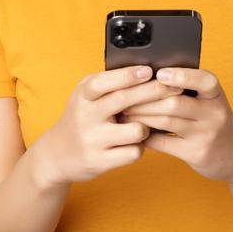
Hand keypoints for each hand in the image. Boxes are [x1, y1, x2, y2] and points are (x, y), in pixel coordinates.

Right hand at [29, 65, 183, 187]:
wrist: (57, 154)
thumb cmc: (82, 118)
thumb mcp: (85, 96)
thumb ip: (108, 84)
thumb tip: (147, 70)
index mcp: (83, 96)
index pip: (104, 82)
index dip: (127, 76)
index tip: (149, 70)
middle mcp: (85, 116)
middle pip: (124, 101)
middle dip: (152, 92)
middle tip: (175, 87)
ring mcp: (92, 140)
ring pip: (135, 130)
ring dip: (146, 127)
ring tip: (142, 126)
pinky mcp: (100, 161)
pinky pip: (134, 152)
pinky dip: (139, 147)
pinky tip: (134, 144)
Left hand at [121, 68, 232, 184]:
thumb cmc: (213, 120)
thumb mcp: (210, 101)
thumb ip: (188, 89)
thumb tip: (149, 75)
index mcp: (216, 95)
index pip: (204, 81)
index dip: (181, 75)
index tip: (159, 73)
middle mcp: (215, 114)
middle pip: (175, 102)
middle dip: (146, 99)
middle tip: (124, 96)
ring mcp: (206, 135)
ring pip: (166, 122)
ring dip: (141, 116)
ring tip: (125, 112)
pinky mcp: (196, 154)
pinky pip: (164, 143)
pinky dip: (146, 136)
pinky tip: (136, 130)